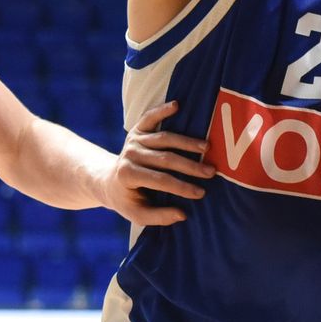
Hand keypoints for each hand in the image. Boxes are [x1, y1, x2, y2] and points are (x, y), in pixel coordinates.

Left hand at [99, 101, 212, 227]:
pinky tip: (177, 105)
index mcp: (128, 175)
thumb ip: (159, 217)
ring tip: (207, 146)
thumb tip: (182, 214)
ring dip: (187, 142)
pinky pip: (149, 117)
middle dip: (190, 166)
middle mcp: (130, 155)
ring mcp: (133, 140)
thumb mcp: (138, 215)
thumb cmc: (128, 200)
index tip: (201, 192)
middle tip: (211, 171)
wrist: (109, 181)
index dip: (182, 187)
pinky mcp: (137, 130)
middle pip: (165, 158)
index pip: (160, 180)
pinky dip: (162, 110)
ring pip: (164, 138)